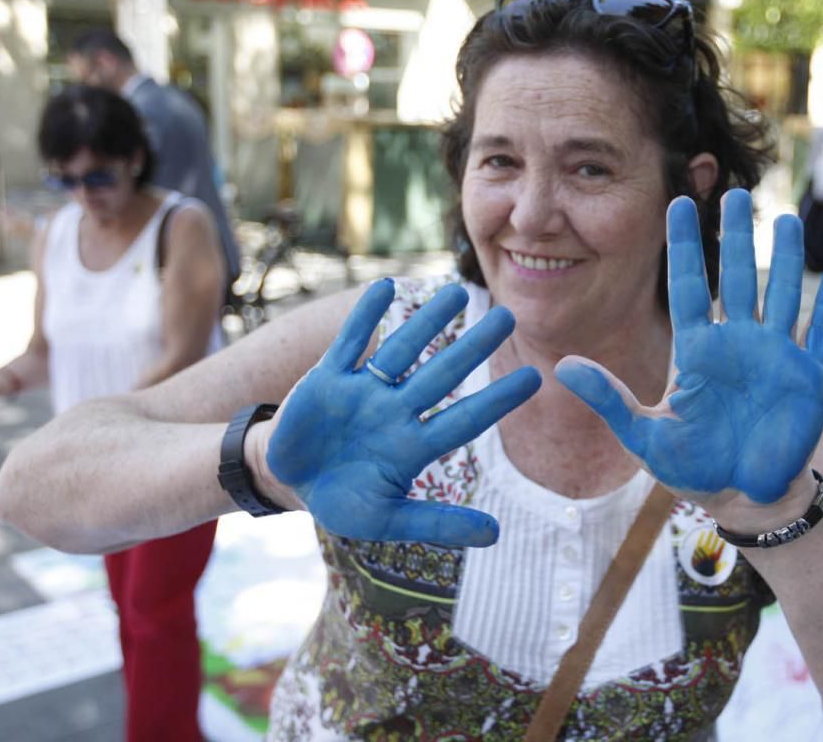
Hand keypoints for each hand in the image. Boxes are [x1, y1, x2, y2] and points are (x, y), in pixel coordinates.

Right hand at [265, 280, 541, 546]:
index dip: (497, 400)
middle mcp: (396, 411)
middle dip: (474, 347)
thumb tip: (496, 535)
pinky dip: (366, 317)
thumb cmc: (342, 503)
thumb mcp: (386, 520)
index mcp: (413, 445)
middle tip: (508, 316)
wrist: (288, 482)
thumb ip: (437, 522)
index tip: (534, 379)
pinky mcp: (328, 378)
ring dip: (428, 322)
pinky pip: (351, 342)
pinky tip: (387, 287)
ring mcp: (364, 391)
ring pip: (402, 350)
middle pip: (442, 374)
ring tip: (457, 292)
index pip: (465, 419)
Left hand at [556, 190, 822, 513]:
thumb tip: (561, 366)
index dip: (682, 247)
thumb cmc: (695, 468)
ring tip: (785, 219)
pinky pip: (820, 336)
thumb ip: (609, 398)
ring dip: (785, 259)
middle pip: (736, 278)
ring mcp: (775, 357)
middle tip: (735, 193)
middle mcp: (737, 343)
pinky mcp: (808, 378)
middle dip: (736, 236)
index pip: (686, 286)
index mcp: (697, 350)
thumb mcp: (645, 434)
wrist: (744, 497)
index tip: (675, 204)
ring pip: (781, 294)